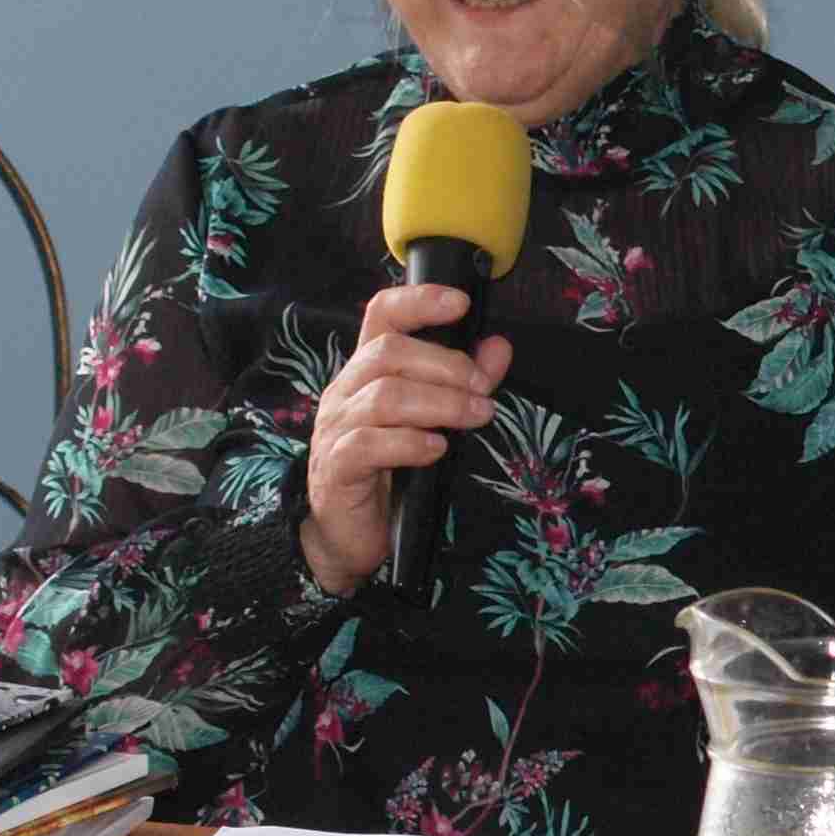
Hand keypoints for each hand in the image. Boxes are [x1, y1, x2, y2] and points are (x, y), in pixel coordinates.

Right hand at [298, 283, 511, 593]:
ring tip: (476, 417)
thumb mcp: (432, 419)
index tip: (462, 303)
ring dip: (440, 403)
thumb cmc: (391, 470)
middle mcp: (344, 391)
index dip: (419, 301)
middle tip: (484, 390)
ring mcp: (335, 428)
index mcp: (365, 371)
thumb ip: (463, 381)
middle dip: (446, 365)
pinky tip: (438, 449)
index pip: (381, 315)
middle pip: (388, 352)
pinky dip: (410, 442)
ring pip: (384, 396)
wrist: (347, 534)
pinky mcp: (336, 467)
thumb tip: (499, 346)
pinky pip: (369, 444)